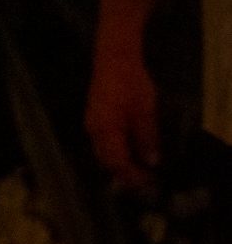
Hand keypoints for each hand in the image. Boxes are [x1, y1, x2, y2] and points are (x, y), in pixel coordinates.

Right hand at [85, 42, 160, 186]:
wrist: (114, 60)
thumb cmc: (131, 83)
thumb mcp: (145, 111)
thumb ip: (147, 138)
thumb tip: (151, 161)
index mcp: (106, 130)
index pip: (117, 163)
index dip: (132, 176)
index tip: (149, 183)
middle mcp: (94, 131)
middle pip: (106, 162)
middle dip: (125, 174)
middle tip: (145, 180)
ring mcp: (92, 125)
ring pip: (104, 153)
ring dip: (120, 164)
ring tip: (139, 169)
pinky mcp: (95, 119)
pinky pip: (103, 144)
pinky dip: (116, 152)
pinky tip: (130, 152)